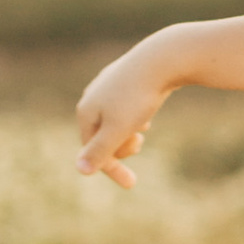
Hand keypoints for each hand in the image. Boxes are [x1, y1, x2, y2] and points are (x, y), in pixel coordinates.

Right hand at [76, 36, 178, 188]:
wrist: (163, 59)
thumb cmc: (139, 97)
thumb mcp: (119, 130)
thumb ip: (100, 151)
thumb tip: (80, 170)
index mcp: (85, 111)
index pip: (92, 150)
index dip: (112, 168)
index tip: (131, 184)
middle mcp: (92, 97)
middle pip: (103, 136)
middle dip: (122, 146)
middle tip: (141, 142)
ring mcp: (108, 86)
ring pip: (116, 122)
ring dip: (130, 131)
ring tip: (144, 124)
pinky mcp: (125, 79)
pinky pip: (127, 107)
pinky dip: (137, 115)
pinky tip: (147, 110)